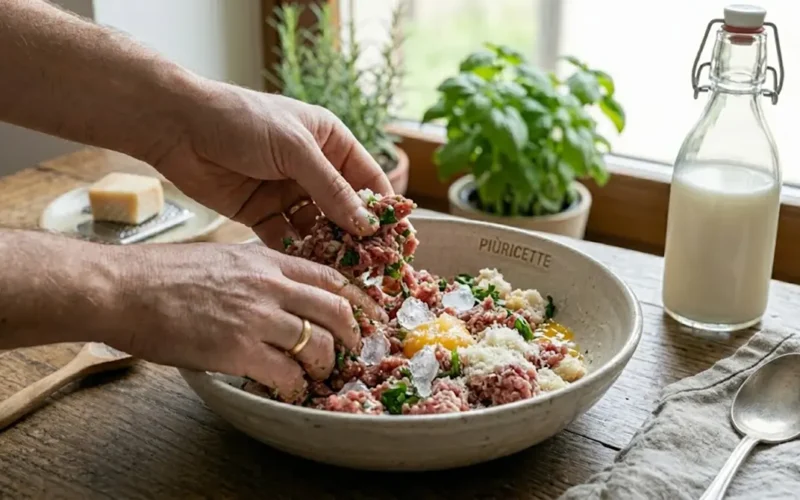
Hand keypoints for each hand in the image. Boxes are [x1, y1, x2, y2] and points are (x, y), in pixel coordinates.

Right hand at [104, 243, 385, 400]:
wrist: (123, 288)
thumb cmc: (163, 274)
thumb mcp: (223, 258)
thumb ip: (258, 272)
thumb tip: (281, 292)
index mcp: (267, 261)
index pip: (331, 277)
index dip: (358, 299)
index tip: (371, 314)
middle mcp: (270, 285)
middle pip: (336, 310)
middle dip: (355, 334)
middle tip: (355, 350)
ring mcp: (256, 316)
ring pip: (319, 343)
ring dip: (325, 364)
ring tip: (317, 374)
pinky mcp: (238, 348)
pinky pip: (286, 373)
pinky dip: (295, 385)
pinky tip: (288, 388)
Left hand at [151, 82, 394, 247]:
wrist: (178, 127)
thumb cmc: (242, 121)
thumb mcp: (295, 150)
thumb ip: (332, 189)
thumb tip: (367, 225)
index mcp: (330, 142)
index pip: (368, 181)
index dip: (384, 211)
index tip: (399, 242)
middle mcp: (313, 168)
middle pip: (345, 209)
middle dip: (359, 238)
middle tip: (375, 269)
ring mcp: (287, 193)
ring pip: (318, 228)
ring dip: (329, 249)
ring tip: (344, 275)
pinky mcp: (261, 213)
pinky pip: (287, 238)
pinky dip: (298, 253)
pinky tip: (308, 271)